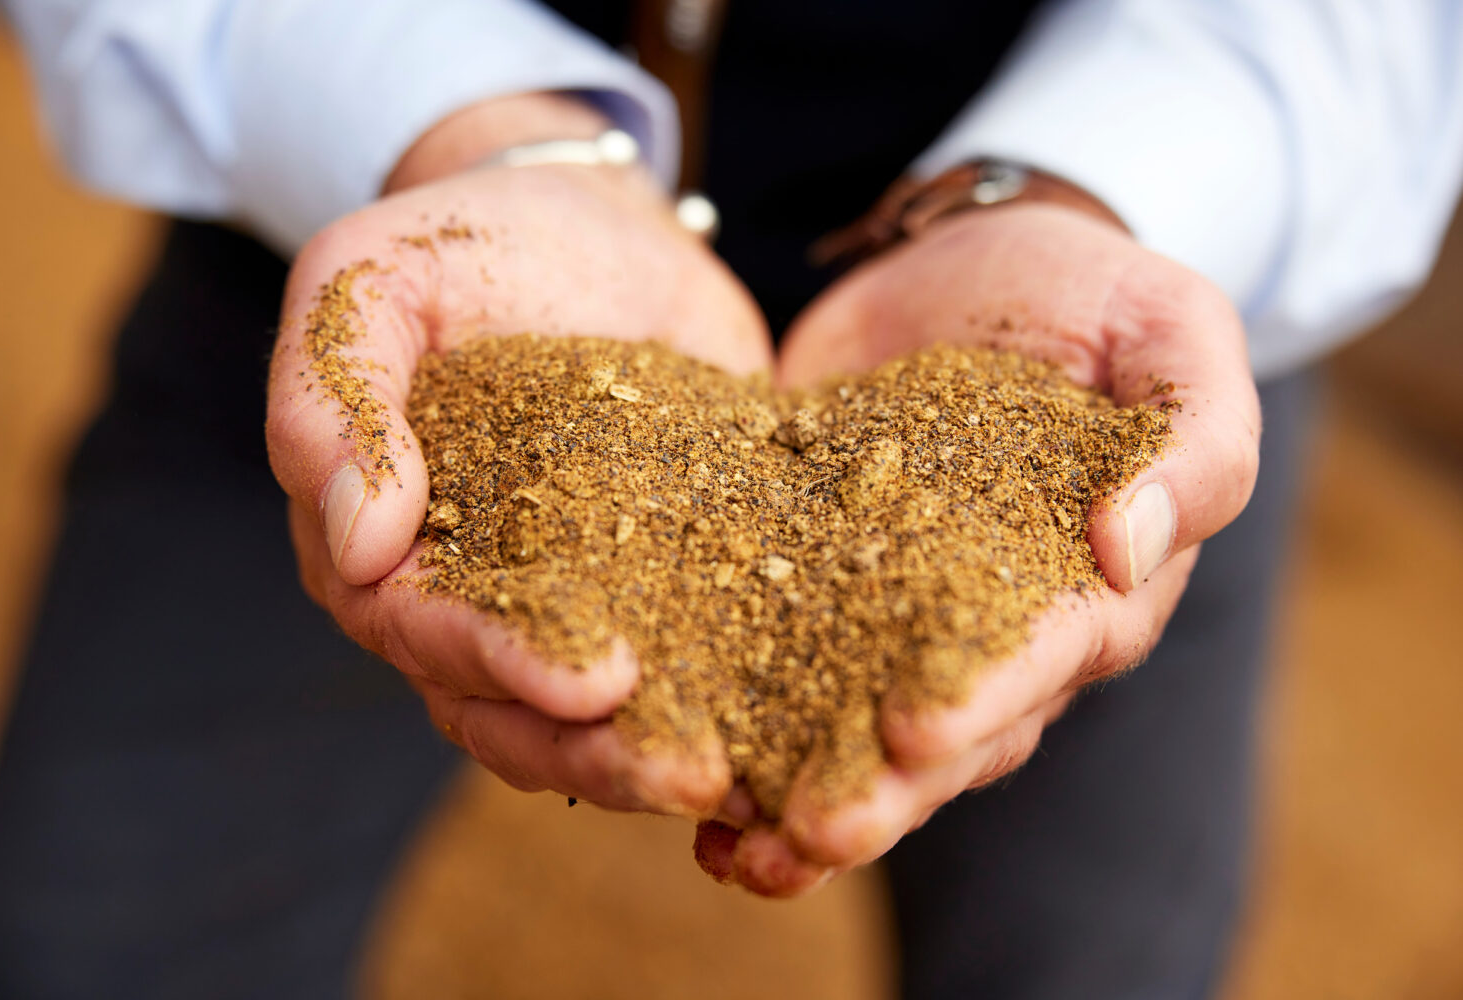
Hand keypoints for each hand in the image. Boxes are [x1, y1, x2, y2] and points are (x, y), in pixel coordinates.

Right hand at [267, 96, 769, 816]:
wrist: (595, 223)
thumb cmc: (468, 242)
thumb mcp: (374, 277)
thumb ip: (335, 393)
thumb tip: (359, 544)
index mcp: (383, 545)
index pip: (425, 633)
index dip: (502, 666)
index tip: (597, 682)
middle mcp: (470, 593)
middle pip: (511, 707)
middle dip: (600, 748)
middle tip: (694, 769)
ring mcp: (570, 597)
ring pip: (591, 715)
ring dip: (659, 755)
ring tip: (746, 776)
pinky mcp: (662, 580)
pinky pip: (682, 663)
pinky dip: (723, 703)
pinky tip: (788, 737)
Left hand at [694, 200, 1260, 894]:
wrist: (966, 257)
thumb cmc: (1093, 297)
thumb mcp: (1172, 335)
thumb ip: (1192, 439)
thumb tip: (1132, 544)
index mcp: (1087, 592)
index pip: (1040, 664)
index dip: (985, 701)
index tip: (919, 733)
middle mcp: (985, 632)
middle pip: (937, 735)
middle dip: (880, 790)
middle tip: (814, 833)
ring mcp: (883, 612)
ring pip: (844, 726)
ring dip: (793, 791)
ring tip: (733, 845)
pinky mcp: (800, 573)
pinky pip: (762, 656)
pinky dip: (724, 714)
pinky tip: (672, 765)